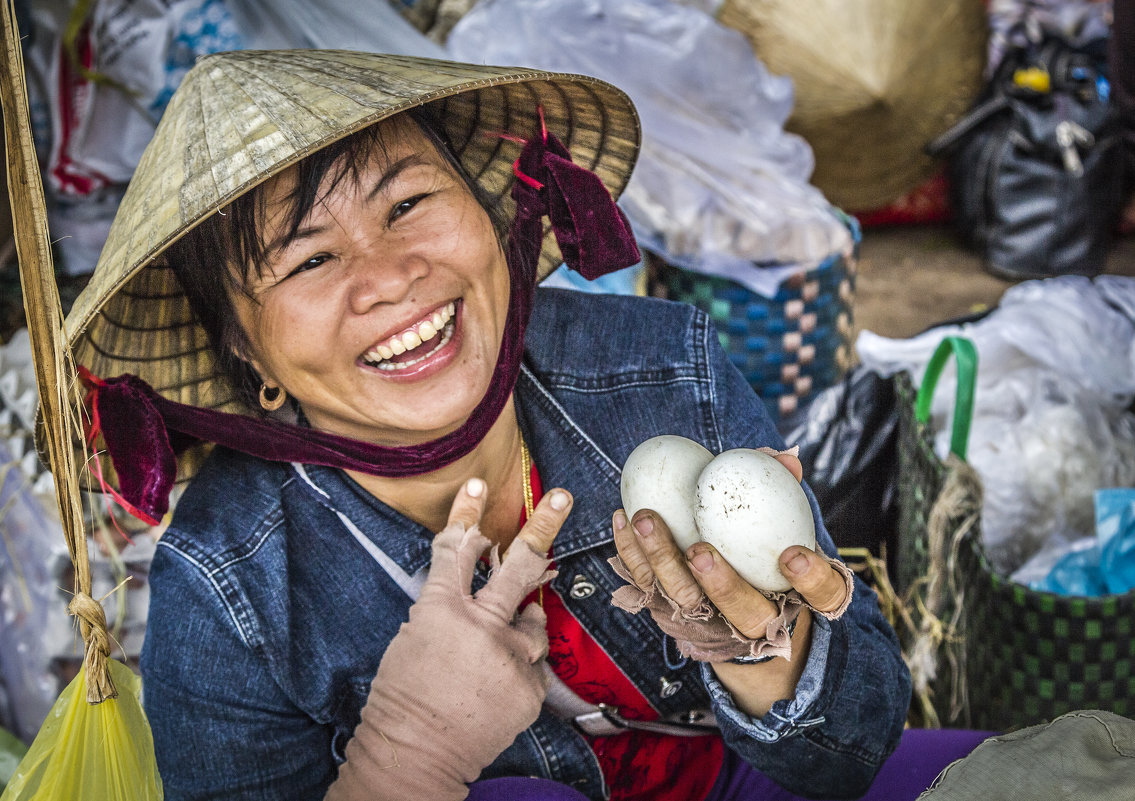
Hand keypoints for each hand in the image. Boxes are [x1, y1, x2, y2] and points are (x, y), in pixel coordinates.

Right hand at [326, 478, 571, 800]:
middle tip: (562, 498)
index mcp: (441, 609)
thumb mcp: (413, 637)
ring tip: (495, 653)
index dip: (468, 513)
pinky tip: (494, 689)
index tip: (480, 484)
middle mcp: (481, 625)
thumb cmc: (403, 697)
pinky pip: (533, 665)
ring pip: (533, 622)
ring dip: (521, 629)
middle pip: (520, 564)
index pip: (458, 548)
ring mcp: (510, 656)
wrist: (416, 754)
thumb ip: (449, 607)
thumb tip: (480, 591)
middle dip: (544, 525)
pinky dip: (518, 671)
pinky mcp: (530, 686)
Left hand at [612, 453, 851, 715]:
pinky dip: (631, 553)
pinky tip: (622, 518)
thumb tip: (784, 457)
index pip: (822, 596)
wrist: (729, 609)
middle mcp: (758, 620)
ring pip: (686, 601)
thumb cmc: (761, 552)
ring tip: (645, 518)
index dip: (811, 580)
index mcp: (797, 598)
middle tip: (699, 550)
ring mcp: (711, 622)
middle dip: (720, 584)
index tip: (793, 555)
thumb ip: (784, 490)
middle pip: (743, 612)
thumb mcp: (782, 524)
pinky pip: (647, 587)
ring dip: (662, 560)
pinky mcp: (670, 615)